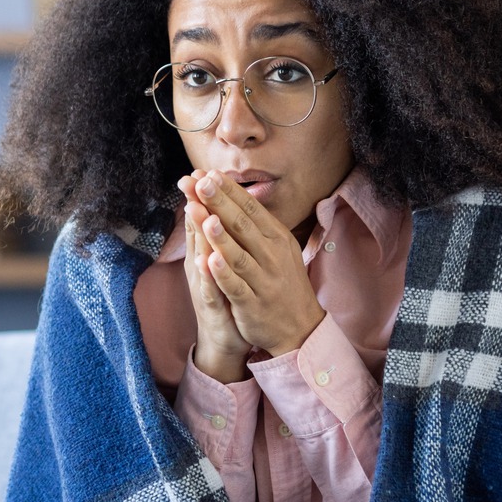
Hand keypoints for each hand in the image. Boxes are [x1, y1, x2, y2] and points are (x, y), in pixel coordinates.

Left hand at [184, 170, 325, 357]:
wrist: (301, 327)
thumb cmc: (283, 283)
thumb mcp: (279, 249)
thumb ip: (259, 226)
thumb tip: (237, 195)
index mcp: (277, 238)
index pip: (251, 209)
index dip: (229, 191)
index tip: (207, 173)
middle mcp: (272, 256)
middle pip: (243, 225)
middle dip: (220, 203)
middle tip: (200, 182)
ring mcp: (263, 280)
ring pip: (239, 254)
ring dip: (219, 234)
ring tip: (202, 214)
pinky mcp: (253, 304)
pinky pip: (236, 286)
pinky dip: (223, 274)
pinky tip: (208, 260)